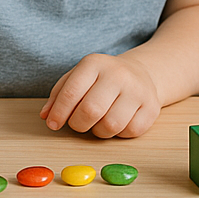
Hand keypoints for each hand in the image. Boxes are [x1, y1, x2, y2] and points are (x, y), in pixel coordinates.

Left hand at [40, 53, 160, 137]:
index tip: (53, 123)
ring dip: (99, 131)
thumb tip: (46, 115)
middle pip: (90, 111)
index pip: (71, 92)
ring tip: (99, 122)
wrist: (141, 73)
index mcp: (95, 63)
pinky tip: (118, 122)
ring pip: (110, 126)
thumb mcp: (78, 77)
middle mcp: (119, 74)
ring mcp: (138, 90)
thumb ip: (59, 94)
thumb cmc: (102, 79)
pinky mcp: (152, 108)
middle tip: (79, 123)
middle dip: (78, 124)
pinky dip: (119, 134)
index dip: (58, 113)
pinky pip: (129, 132)